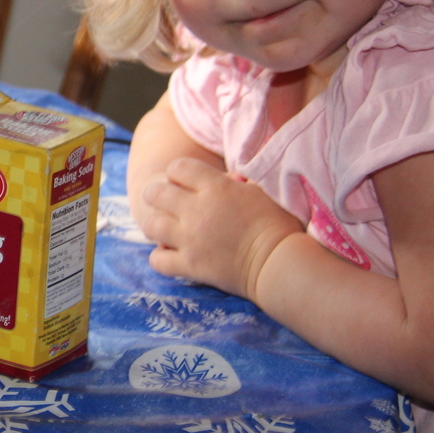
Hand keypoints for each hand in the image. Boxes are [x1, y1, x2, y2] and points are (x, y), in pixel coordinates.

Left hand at [140, 157, 303, 300]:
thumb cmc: (279, 225)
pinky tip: (172, 254)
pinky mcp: (190, 265)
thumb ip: (235, 182)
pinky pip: (157, 259)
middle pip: (155, 193)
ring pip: (151, 224)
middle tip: (170, 204)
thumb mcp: (260, 191)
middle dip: (159, 195)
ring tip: (169, 229)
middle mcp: (196, 210)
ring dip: (157, 225)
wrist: (282, 263)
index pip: (177, 167)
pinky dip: (161, 257)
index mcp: (216, 187)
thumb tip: (225, 179)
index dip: (179, 173)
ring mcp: (189, 239)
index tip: (187, 182)